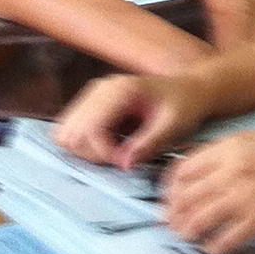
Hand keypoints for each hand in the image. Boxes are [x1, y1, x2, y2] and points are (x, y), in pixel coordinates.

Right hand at [54, 70, 216, 171]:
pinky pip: (71, 132)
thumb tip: (124, 163)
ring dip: (85, 151)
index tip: (126, 162)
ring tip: (115, 153)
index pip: (89, 130)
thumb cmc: (184, 104)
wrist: (189, 90)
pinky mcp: (90, 105)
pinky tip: (110, 146)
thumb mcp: (174, 125)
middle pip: (70, 134)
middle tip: (121, 158)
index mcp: (119, 90)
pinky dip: (84, 146)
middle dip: (92, 154)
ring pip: (64, 134)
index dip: (103, 153)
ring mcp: (91, 96)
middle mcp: (99, 89)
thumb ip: (149, 143)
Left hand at [159, 130, 254, 253]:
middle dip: (174, 216)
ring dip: (188, 233)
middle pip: (184, 197)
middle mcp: (235, 168)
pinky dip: (215, 247)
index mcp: (233, 145)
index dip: (170, 190)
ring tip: (191, 238)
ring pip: (198, 220)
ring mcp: (248, 193)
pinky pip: (224, 239)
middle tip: (175, 225)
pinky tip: (217, 247)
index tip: (171, 200)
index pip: (182, 170)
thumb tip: (199, 171)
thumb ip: (230, 153)